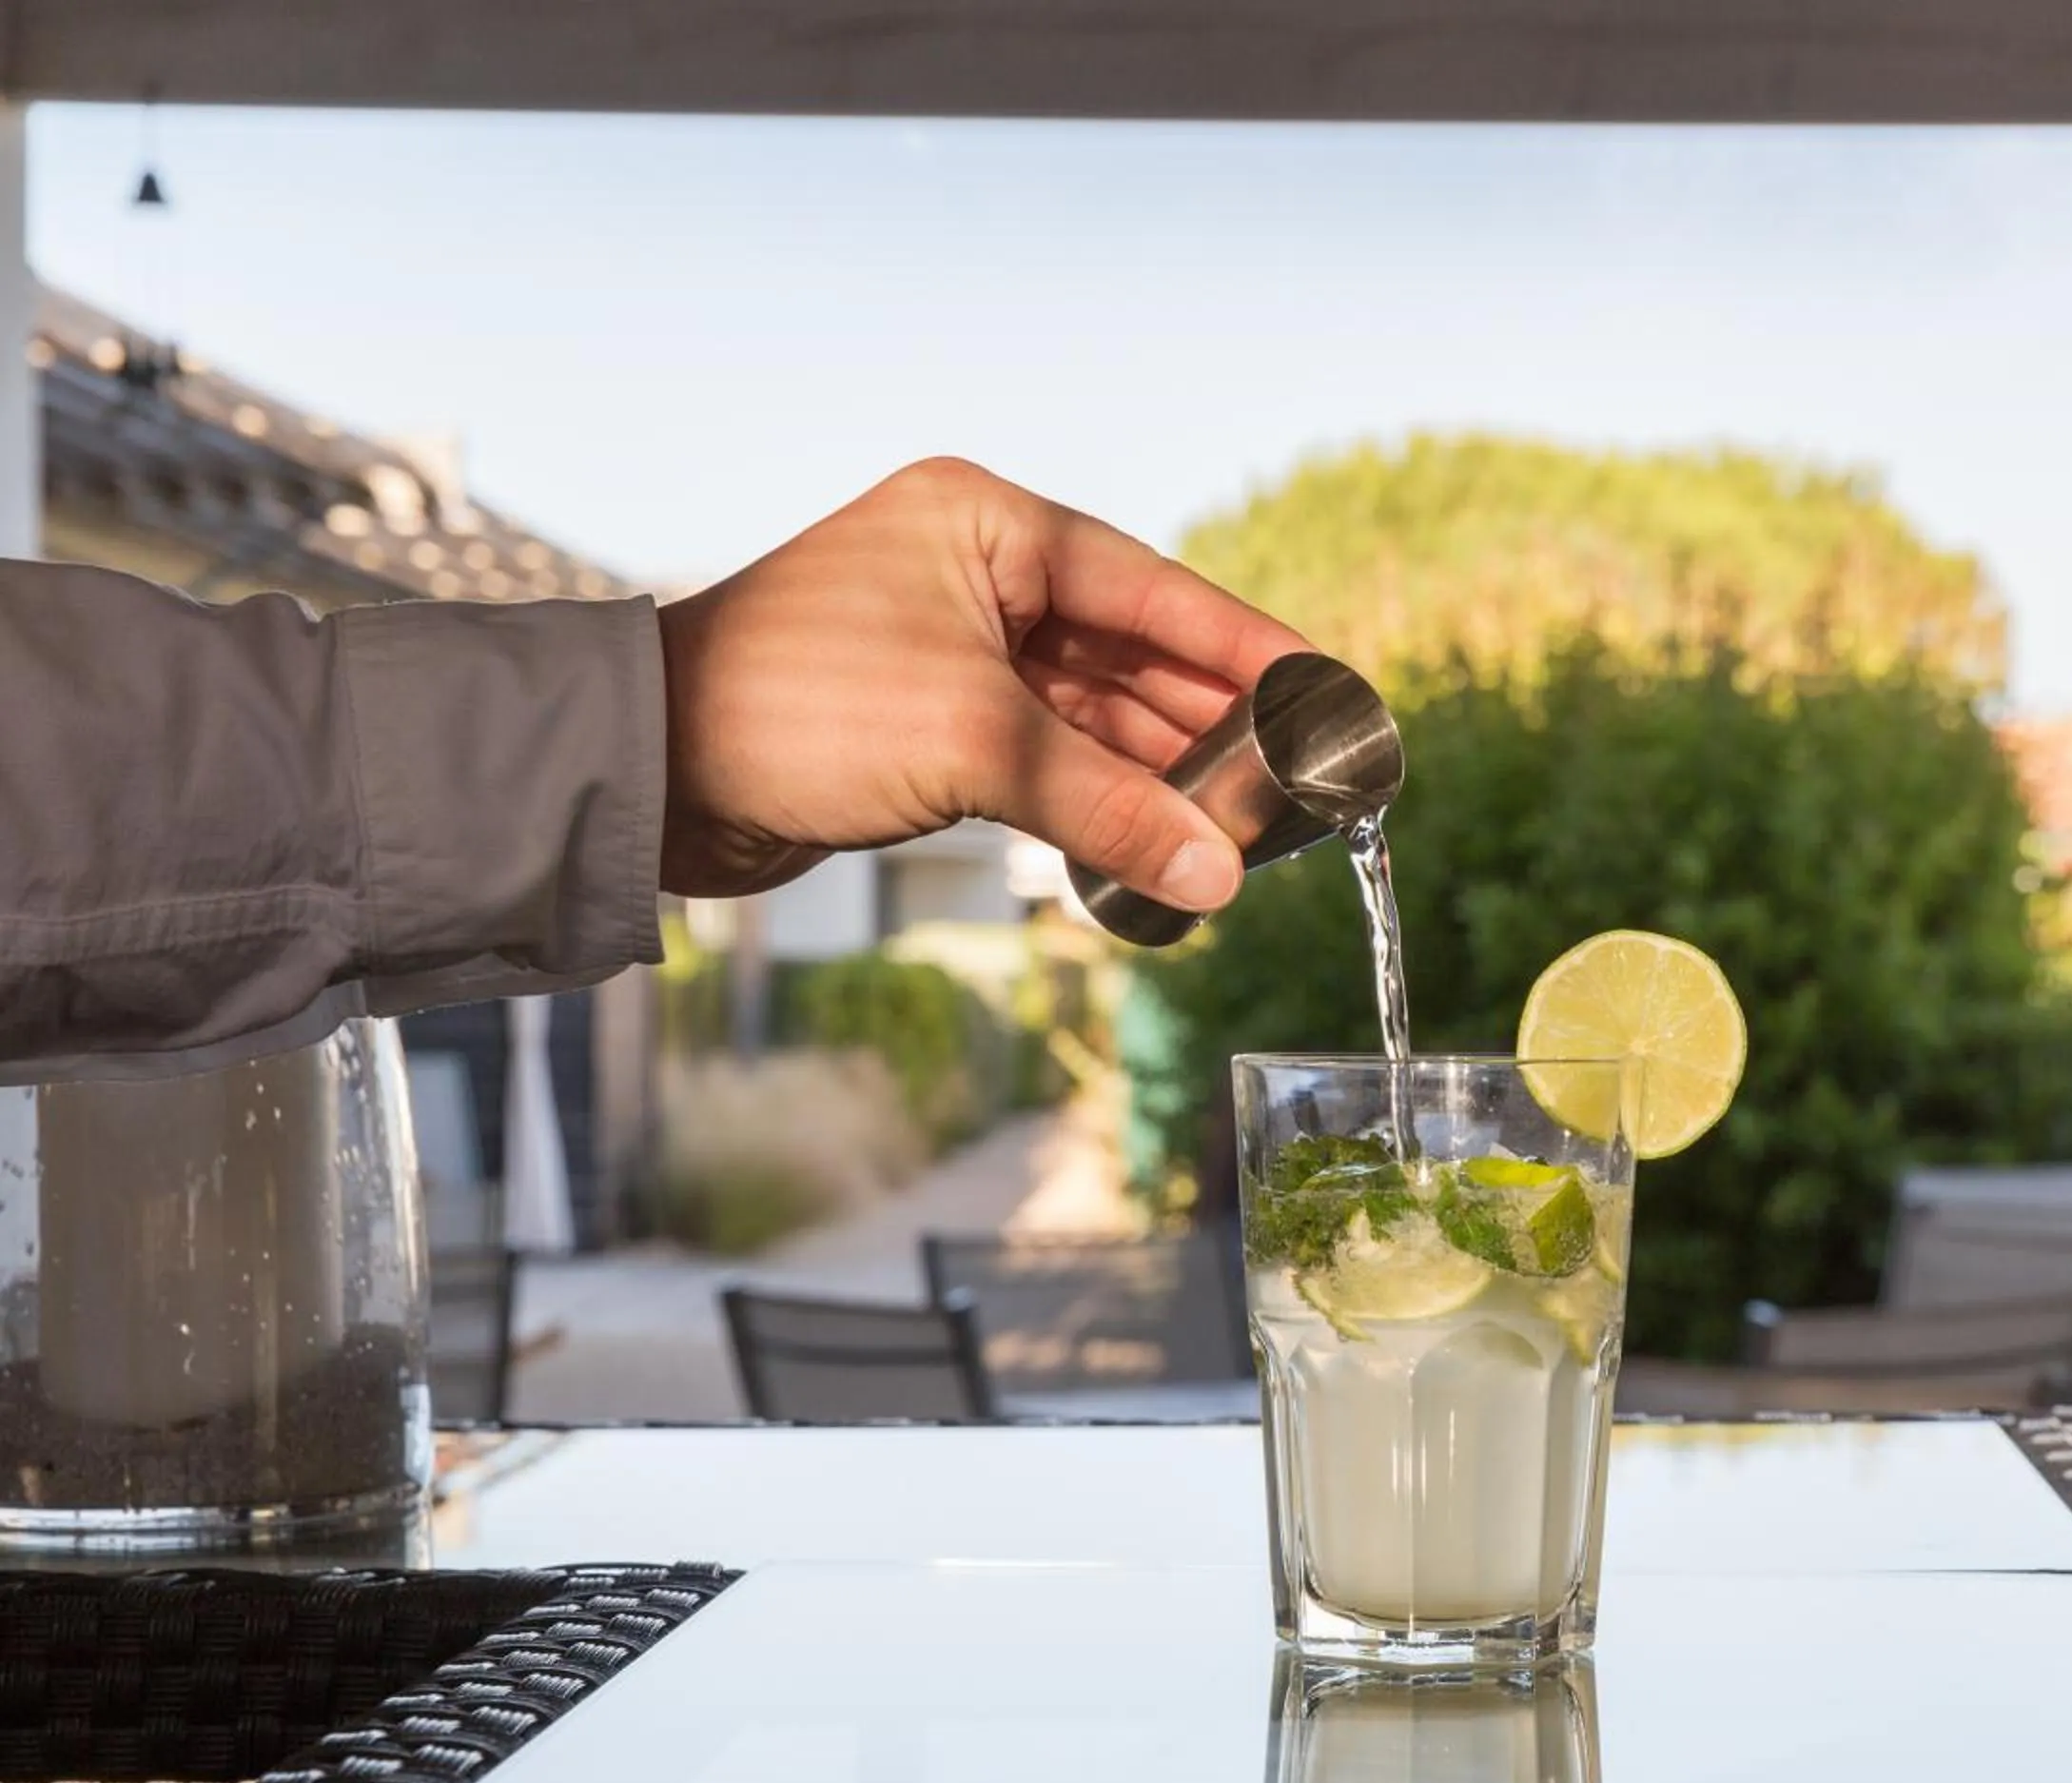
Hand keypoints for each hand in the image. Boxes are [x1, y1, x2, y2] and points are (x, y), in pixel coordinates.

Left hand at [654, 459, 1313, 905]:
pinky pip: (1048, 749)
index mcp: (987, 523)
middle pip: (1134, 649)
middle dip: (1213, 721)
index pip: (1154, 586)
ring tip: (1249, 825)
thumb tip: (1221, 880)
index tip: (1330, 693)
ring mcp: (954, 643)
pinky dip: (1101, 792)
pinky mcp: (933, 715)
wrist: (650, 773)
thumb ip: (1109, 807)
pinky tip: (1165, 834)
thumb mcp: (973, 747)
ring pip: (1094, 709)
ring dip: (1161, 768)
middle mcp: (977, 569)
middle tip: (1305, 778)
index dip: (1249, 647)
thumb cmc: (796, 711)